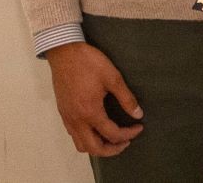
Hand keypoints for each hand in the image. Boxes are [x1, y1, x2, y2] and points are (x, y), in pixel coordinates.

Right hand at [46, 41, 143, 156]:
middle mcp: (77, 121)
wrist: (64, 52)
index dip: (129, 134)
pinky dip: (86, 139)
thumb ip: (126, 98)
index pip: (112, 134)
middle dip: (113, 149)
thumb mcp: (112, 76)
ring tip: (111, 138)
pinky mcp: (63, 113)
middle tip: (126, 141)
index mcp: (90, 112)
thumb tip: (138, 114)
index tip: (139, 127)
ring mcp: (68, 118)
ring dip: (98, 147)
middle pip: (95, 149)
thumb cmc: (88, 62)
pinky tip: (95, 128)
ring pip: (81, 145)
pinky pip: (74, 136)